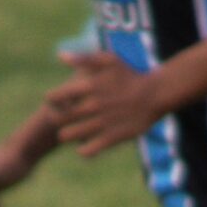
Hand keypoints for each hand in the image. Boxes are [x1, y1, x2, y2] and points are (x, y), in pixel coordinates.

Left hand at [43, 50, 165, 157]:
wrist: (155, 95)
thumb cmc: (130, 75)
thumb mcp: (109, 60)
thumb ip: (84, 58)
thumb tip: (60, 55)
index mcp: (89, 86)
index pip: (56, 97)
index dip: (52, 100)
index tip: (55, 101)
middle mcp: (92, 105)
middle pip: (59, 118)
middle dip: (56, 119)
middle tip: (61, 118)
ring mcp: (101, 123)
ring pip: (68, 135)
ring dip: (67, 134)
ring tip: (71, 131)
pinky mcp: (111, 138)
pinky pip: (86, 151)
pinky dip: (82, 149)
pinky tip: (85, 144)